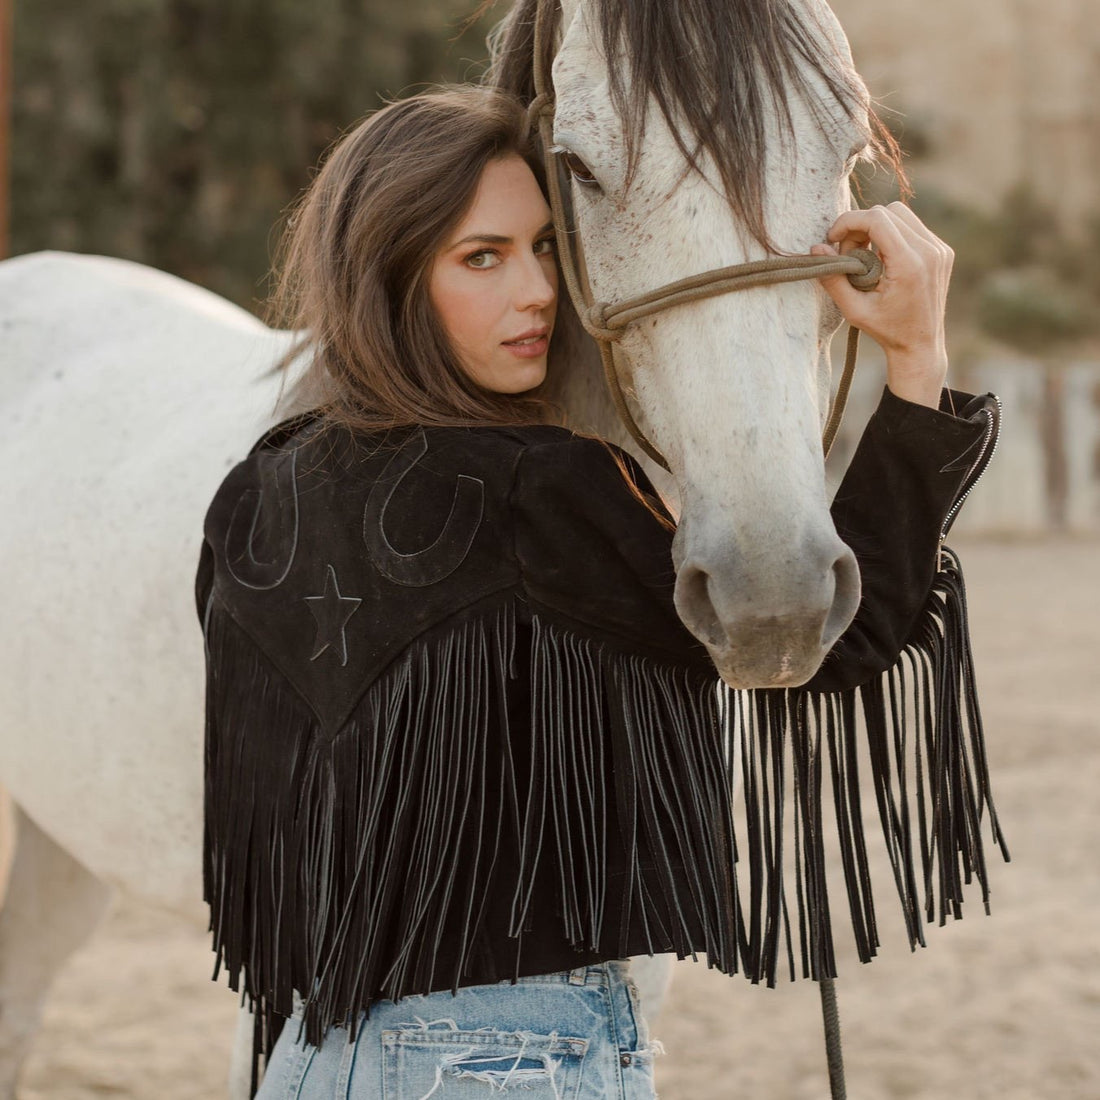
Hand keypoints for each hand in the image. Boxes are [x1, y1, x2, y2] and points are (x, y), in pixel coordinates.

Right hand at [811, 202, 952, 408]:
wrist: (920, 344)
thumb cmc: (886, 330)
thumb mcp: (853, 310)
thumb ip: (833, 278)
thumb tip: (816, 248)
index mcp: (909, 264)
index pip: (877, 219)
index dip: (849, 222)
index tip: (833, 238)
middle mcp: (929, 251)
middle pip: (888, 211)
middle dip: (861, 226)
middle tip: (848, 253)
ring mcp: (939, 248)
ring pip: (901, 213)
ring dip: (876, 227)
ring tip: (865, 254)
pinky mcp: (942, 250)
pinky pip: (912, 226)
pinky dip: (892, 234)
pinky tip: (883, 259)